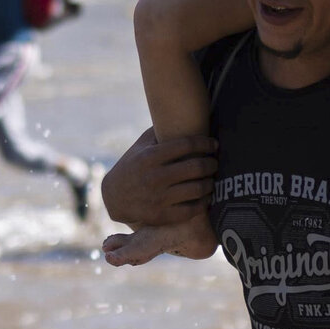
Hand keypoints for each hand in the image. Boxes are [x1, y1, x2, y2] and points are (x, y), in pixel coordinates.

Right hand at [101, 129, 217, 228]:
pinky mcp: (161, 216)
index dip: (205, 143)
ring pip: (198, 189)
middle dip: (212, 163)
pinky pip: (192, 210)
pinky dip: (204, 202)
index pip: (187, 145)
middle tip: (215, 162)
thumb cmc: (132, 166)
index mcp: (150, 157)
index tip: (213, 144)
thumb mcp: (140, 146)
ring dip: (210, 183)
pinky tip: (207, 196)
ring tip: (212, 179)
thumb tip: (182, 112)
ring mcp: (158, 198)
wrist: (113, 198)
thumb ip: (159, 131)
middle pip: (196, 167)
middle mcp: (155, 177)